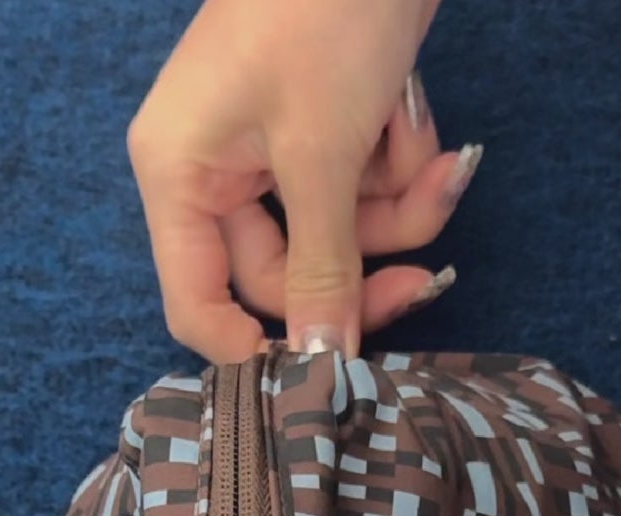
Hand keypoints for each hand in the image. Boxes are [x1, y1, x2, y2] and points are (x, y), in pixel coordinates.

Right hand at [128, 0, 478, 362]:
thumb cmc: (321, 14)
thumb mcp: (323, 158)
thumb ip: (323, 272)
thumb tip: (321, 364)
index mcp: (178, 174)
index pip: (196, 304)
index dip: (255, 348)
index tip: (321, 374)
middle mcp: (213, 167)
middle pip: (285, 277)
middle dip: (364, 272)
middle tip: (430, 281)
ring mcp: (270, 146)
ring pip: (338, 236)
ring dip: (401, 215)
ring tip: (443, 167)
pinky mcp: (324, 125)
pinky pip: (363, 189)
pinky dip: (404, 170)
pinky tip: (431, 131)